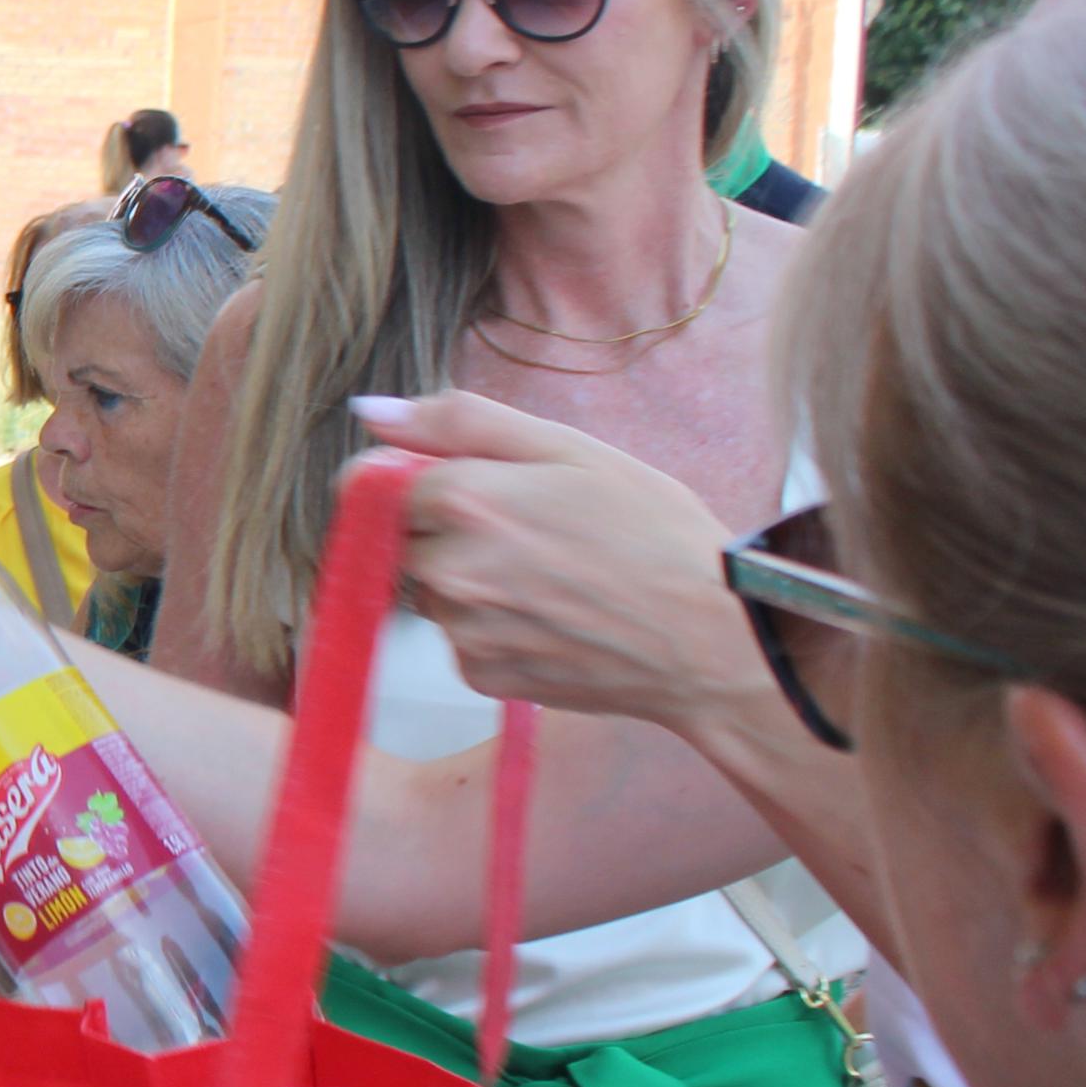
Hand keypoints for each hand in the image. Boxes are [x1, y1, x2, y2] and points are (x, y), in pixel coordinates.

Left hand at [351, 395, 755, 724]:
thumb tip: (371, 411)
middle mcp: (448, 571)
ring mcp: (462, 630)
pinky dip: (491, 624)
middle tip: (528, 530)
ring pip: (428, 590)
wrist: (714, 640)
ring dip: (464, 579)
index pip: (373, 482)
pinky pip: (459, 637)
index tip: (469, 483)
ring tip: (548, 574)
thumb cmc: (655, 534)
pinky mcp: (480, 675)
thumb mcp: (571, 450)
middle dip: (441, 529)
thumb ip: (461, 423)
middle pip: (399, 538)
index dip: (418, 477)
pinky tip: (551, 615)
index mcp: (465, 501)